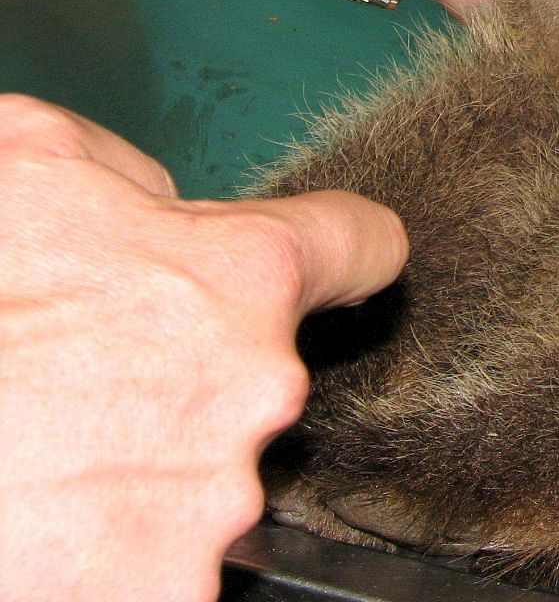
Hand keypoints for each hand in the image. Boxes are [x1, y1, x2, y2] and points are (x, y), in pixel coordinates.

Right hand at [0, 95, 407, 601]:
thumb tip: (156, 200)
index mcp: (242, 275)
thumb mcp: (28, 163)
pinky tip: (55, 517)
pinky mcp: (177, 584)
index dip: (341, 250)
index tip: (335, 270)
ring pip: (209, 471)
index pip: (361, 243)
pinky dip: (114, 545)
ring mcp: (222, 496)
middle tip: (91, 379)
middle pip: (262, 373)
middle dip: (190, 373)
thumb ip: (124, 166)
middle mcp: (258, 387)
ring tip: (53, 446)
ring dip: (147, 462)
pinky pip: (166, 559)